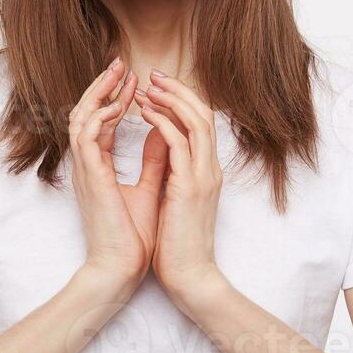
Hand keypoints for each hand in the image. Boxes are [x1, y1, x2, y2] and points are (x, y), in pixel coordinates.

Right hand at [69, 57, 167, 293]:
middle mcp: (89, 165)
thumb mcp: (151, 189)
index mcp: (100, 168)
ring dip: (99, 93)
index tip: (136, 82)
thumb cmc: (134, 238)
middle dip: (103, 87)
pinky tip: (118, 106)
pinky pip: (86, 136)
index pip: (102, 122)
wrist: (122, 269)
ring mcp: (85, 170)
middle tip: (122, 64)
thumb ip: (155, 160)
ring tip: (120, 74)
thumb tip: (166, 133)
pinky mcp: (90, 177)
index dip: (116, 99)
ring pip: (80, 117)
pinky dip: (100, 116)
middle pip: (86, 112)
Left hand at [134, 70, 225, 300]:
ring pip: (196, 122)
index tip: (156, 88)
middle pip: (203, 113)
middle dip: (177, 91)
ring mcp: (203, 177)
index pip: (200, 124)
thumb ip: (170, 169)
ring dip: (170, 100)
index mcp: (205, 172)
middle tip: (151, 75)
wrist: (190, 277)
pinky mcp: (191, 188)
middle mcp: (210, 169)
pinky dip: (162, 123)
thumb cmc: (178, 245)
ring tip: (145, 88)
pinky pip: (180, 144)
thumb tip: (157, 142)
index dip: (181, 100)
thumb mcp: (174, 198)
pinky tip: (143, 114)